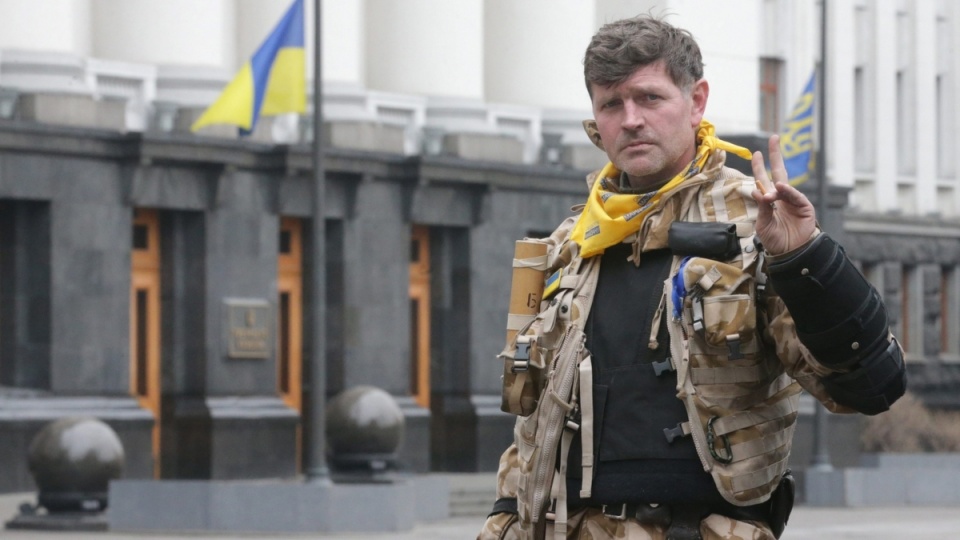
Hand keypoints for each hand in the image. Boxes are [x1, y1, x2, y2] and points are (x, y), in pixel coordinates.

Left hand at [750, 135, 816, 254]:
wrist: (790, 254)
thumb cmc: (775, 241)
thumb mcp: (763, 225)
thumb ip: (762, 208)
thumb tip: (757, 190)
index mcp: (770, 200)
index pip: (764, 180)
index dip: (759, 167)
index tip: (756, 153)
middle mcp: (782, 197)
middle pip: (778, 172)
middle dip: (775, 156)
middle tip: (774, 138)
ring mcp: (794, 201)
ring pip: (785, 186)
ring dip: (777, 187)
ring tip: (771, 195)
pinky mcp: (805, 207)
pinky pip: (796, 197)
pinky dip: (789, 192)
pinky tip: (781, 190)